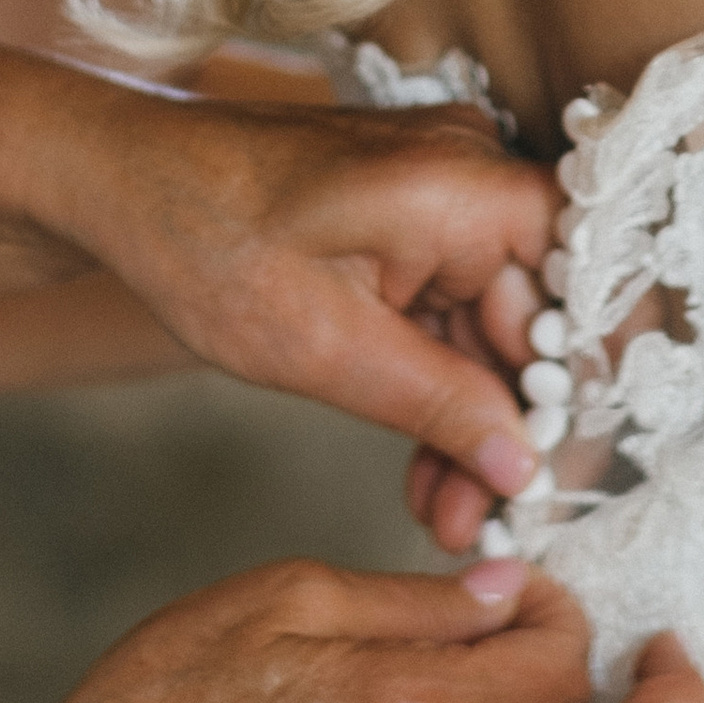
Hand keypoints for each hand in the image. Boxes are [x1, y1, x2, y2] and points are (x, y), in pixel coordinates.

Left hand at [66, 85, 554, 504]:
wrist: (120, 182)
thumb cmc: (205, 240)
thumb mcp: (326, 348)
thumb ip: (439, 404)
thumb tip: (523, 467)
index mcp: (470, 188)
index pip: (583, 294)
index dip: (579, 395)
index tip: (552, 481)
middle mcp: (473, 175)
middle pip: (537, 320)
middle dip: (509, 432)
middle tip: (481, 527)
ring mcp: (442, 194)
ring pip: (493, 328)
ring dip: (469, 422)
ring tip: (442, 516)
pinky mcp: (410, 219)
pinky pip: (451, 311)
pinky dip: (436, 383)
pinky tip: (424, 465)